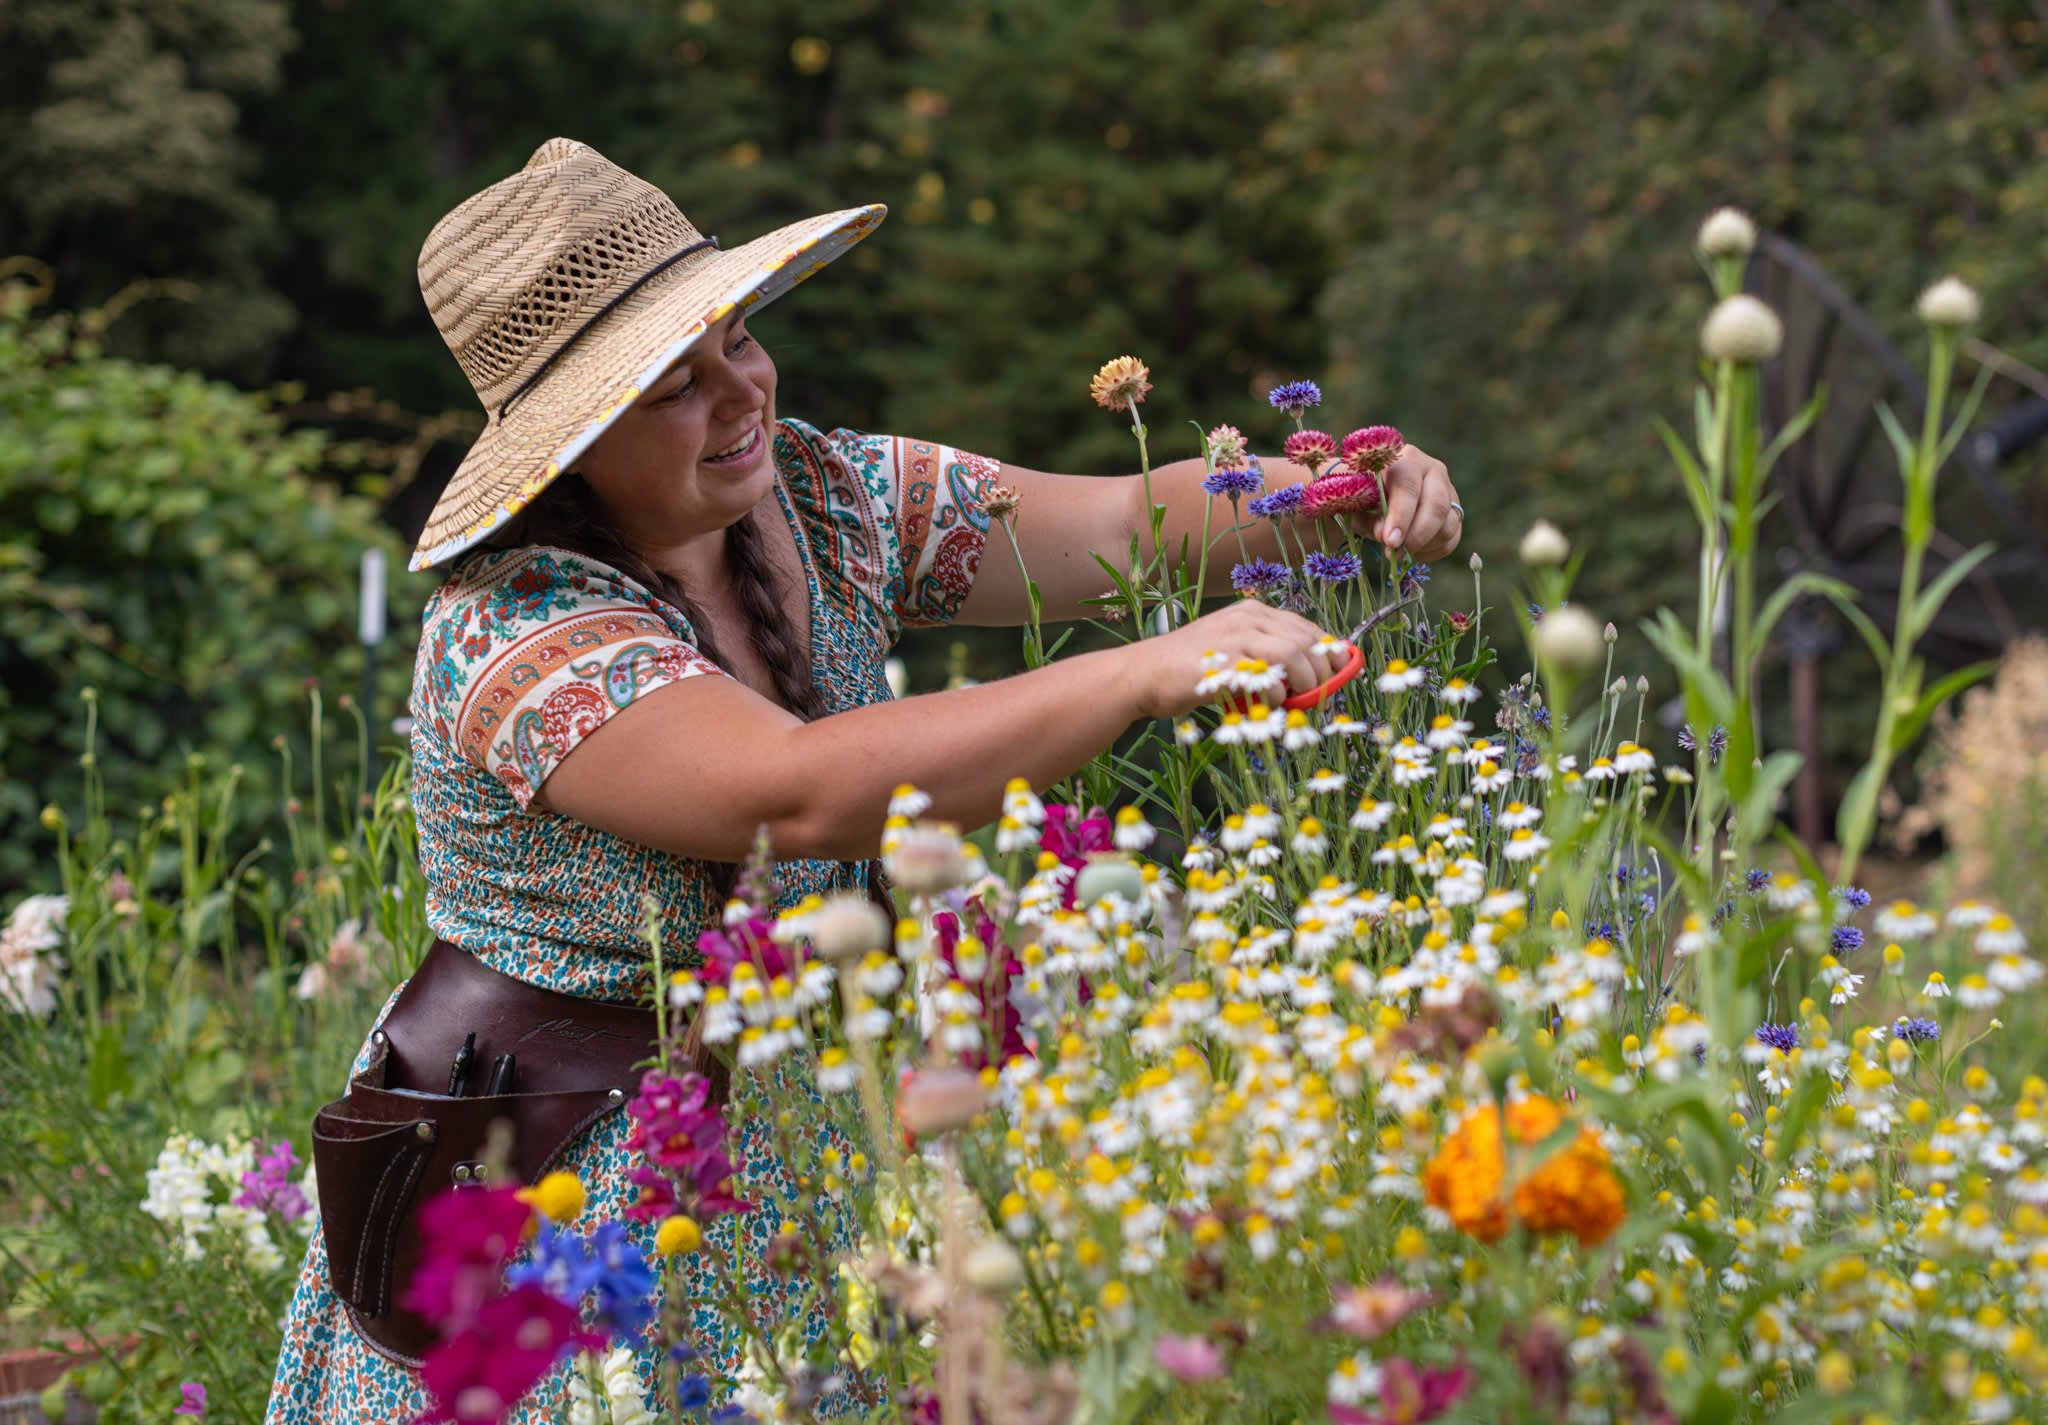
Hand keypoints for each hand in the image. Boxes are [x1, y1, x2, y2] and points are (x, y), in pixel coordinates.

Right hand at [1134, 600, 1340, 719]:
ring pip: (1292, 654)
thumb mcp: (1233, 653)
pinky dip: (1275, 695)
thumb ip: (1267, 659)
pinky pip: (1265, 677)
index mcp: (1252, 613)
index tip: (1338, 676)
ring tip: (1297, 703)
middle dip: (1322, 674)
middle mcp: (1246, 618)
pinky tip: (1266, 705)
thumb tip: (1309, 679)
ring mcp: (1233, 637)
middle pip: (1305, 641)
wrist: (1142, 674)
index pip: (1307, 628)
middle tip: (1320, 699)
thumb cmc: (1189, 670)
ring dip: (1304, 684)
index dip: (1329, 653)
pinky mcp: (1221, 662)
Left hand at [1353, 445, 1460, 560]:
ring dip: (1423, 545)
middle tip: (1395, 554)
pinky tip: (1412, 550)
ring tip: (1398, 551)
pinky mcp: (1454, 512)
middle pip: (1437, 506)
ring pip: (1448, 525)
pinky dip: (1432, 551)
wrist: (1372, 496)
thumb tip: (1387, 536)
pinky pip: (1451, 538)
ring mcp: (1448, 491)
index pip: (1409, 487)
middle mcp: (1433, 470)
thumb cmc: (1360, 496)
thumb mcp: (1357, 505)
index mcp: (1405, 459)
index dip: (1401, 516)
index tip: (1390, 541)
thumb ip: (1370, 518)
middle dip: (1417, 536)